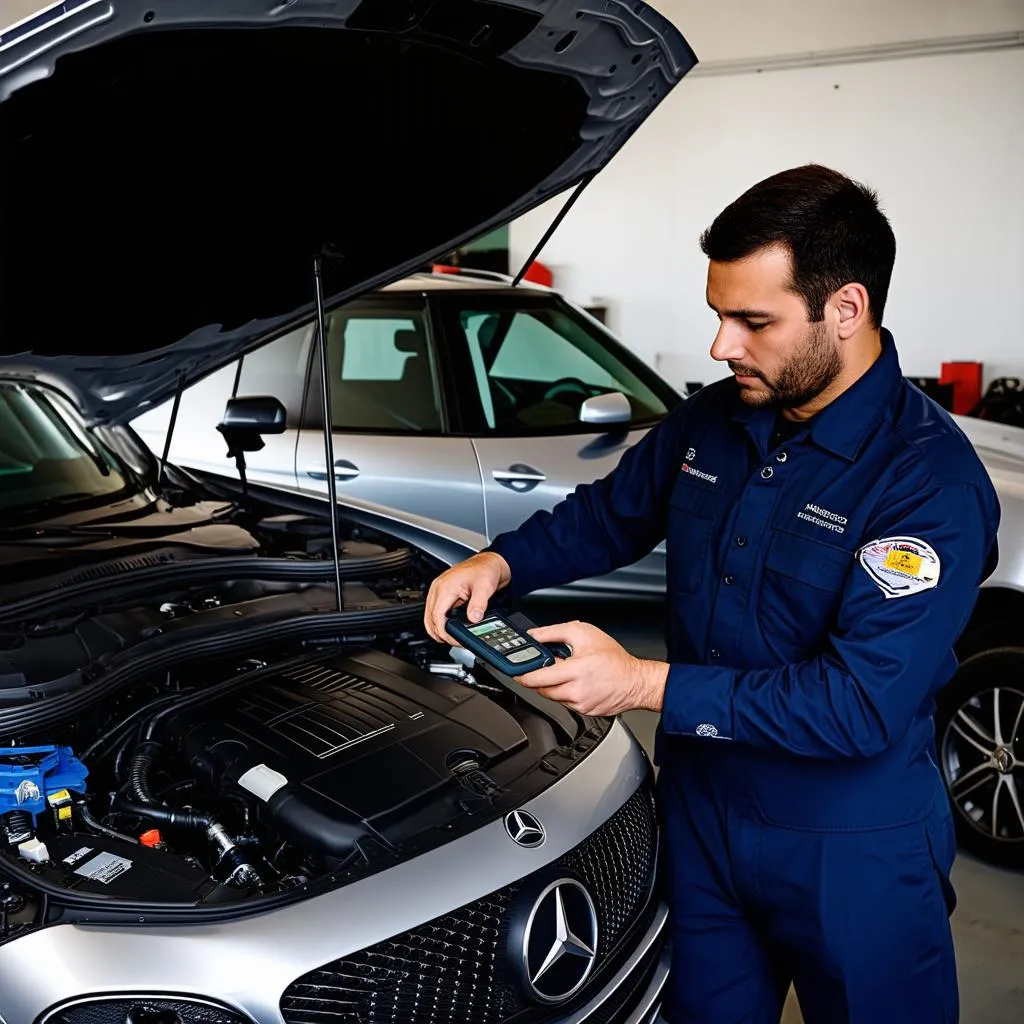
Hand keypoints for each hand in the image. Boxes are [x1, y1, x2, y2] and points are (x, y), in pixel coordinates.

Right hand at [424, 551, 511, 644]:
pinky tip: (450, 628)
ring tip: (452, 638)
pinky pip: (436, 612)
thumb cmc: (485, 569)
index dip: (444, 632)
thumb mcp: (485, 587)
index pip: (437, 616)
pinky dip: (440, 622)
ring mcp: (439, 591)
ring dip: (438, 629)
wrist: (489, 562)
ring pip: (430, 617)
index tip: (454, 640)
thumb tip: (473, 618)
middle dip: (439, 634)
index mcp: (445, 587)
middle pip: (429, 619)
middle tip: (454, 642)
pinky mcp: (443, 594)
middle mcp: (438, 588)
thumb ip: (478, 604)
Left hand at [518, 621, 667, 716]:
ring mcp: (580, 704)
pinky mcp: (584, 712)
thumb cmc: (614, 658)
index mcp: (575, 671)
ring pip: (553, 697)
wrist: (636, 681)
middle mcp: (576, 691)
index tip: (515, 672)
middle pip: (542, 689)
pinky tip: (574, 682)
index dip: (523, 675)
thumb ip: (553, 632)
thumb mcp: (583, 633)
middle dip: (538, 678)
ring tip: (564, 672)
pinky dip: (564, 693)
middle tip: (539, 669)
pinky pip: (565, 703)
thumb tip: (533, 636)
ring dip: (552, 686)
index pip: (538, 678)